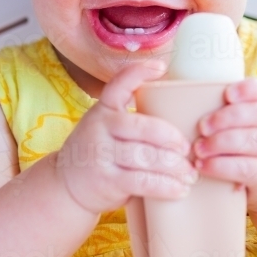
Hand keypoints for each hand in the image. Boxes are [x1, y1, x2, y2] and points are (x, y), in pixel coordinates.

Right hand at [56, 60, 198, 214]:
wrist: (66, 186)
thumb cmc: (99, 151)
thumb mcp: (106, 127)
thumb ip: (132, 118)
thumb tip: (179, 108)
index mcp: (104, 109)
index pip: (118, 84)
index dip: (139, 72)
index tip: (161, 67)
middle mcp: (100, 127)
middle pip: (144, 128)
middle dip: (172, 138)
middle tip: (188, 148)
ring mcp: (102, 154)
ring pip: (147, 157)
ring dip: (175, 166)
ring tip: (190, 173)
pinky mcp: (107, 180)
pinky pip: (143, 181)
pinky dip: (166, 186)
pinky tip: (180, 189)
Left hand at [192, 78, 256, 211]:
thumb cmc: (248, 150)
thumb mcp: (246, 128)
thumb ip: (224, 113)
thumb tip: (179, 98)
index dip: (247, 90)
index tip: (227, 94)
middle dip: (227, 118)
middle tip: (202, 127)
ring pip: (252, 141)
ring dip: (220, 143)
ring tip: (198, 148)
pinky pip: (245, 168)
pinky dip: (221, 166)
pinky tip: (204, 166)